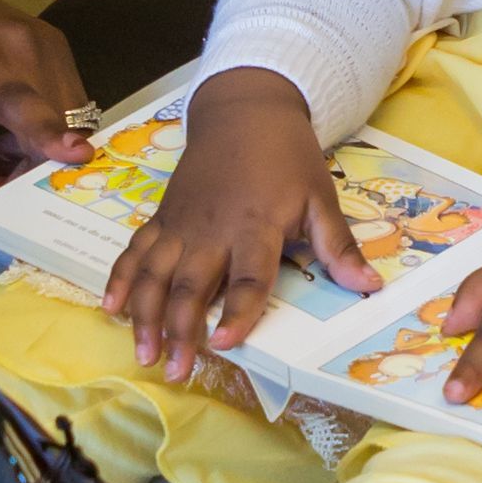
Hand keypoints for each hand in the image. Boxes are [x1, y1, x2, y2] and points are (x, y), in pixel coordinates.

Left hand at [0, 0, 93, 216]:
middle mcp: (21, 42)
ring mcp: (45, 40)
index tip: (76, 158)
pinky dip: (48, 132)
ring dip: (43, 154)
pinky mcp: (56, 46)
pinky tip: (9, 138)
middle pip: (55, 122)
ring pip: (71, 118)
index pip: (14, 97)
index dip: (44, 130)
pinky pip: (69, 104)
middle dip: (37, 171)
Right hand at [105, 69, 376, 381]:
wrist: (245, 111)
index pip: (247, 277)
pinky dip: (120, 279)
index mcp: (256, 226)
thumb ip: (338, 246)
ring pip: (154, 274)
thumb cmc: (288, 157)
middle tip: (174, 371)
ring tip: (144, 354)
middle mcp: (212, 229)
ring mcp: (181, 224)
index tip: (223, 344)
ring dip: (145, 315)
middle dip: (179, 330)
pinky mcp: (162, 217)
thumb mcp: (321, 197)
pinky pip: (136, 250)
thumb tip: (371, 286)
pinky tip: (110, 309)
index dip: (237, 312)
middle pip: (190, 285)